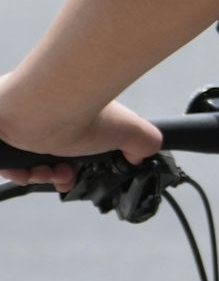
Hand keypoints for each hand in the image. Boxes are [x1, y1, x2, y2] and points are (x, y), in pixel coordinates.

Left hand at [0, 72, 161, 193]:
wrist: (39, 105)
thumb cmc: (78, 109)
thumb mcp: (126, 128)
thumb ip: (143, 142)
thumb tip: (141, 154)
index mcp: (75, 113)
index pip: (74, 145)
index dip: (75, 167)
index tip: (76, 173)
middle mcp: (47, 114)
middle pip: (50, 156)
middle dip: (57, 174)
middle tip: (61, 173)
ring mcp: (21, 122)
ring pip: (27, 160)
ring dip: (39, 175)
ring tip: (45, 170)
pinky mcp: (0, 132)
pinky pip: (3, 160)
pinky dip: (15, 170)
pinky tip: (25, 168)